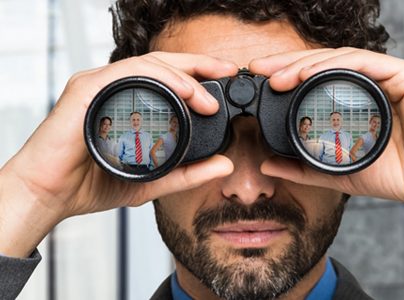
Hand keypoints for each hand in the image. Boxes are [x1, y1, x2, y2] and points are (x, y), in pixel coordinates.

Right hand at [0, 52, 236, 256]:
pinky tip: (181, 91)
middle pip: (163, 63)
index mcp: (128, 102)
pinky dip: (158, 78)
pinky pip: (126, 74)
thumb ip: (189, 173)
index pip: (168, 78)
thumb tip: (225, 165)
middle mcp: (115, 88)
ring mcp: (99, 86)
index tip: (226, 80)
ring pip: (148, 64)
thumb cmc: (92, 183)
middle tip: (227, 71)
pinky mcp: (86, 90)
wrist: (50, 194)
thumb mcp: (154, 179)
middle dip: (199, 64)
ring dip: (183, 75)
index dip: (199, 74)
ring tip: (207, 96)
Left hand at [250, 48, 403, 208]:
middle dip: (288, 63)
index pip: (319, 79)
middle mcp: (375, 81)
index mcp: (360, 98)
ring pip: (340, 59)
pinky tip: (306, 75)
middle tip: (260, 68)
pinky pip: (364, 63)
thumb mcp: (337, 171)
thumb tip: (267, 163)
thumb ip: (302, 166)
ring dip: (304, 64)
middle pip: (324, 64)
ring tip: (277, 75)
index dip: (289, 76)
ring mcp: (391, 74)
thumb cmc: (396, 175)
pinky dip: (333, 67)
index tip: (263, 82)